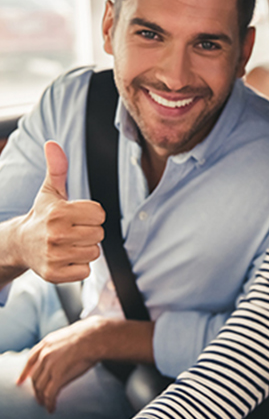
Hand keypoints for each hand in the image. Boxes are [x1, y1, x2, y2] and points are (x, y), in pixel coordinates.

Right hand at [16, 141, 104, 281]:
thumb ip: (57, 168)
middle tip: (73, 230)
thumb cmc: (42, 215)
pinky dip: (78, 266)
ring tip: (69, 243)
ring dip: (85, 249)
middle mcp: (56, 234)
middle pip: (99, 234)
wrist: (19, 244)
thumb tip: (53, 144)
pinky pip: (85, 271)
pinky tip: (65, 258)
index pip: (100, 214)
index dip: (92, 215)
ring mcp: (54, 256)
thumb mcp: (50, 191)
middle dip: (89, 232)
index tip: (77, 216)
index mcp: (59, 213)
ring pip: (94, 252)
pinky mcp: (55, 275)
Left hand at [16, 316, 106, 412]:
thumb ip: (58, 344)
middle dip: (36, 388)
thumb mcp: (68, 335)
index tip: (21, 380)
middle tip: (38, 396)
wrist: (96, 336)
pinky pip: (50, 393)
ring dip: (42, 397)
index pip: (30, 360)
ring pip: (40, 386)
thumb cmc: (89, 335)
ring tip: (45, 404)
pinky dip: (49, 402)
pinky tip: (51, 407)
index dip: (25, 372)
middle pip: (35, 376)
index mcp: (46, 343)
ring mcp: (50, 364)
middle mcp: (45, 354)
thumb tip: (60, 350)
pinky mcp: (58, 374)